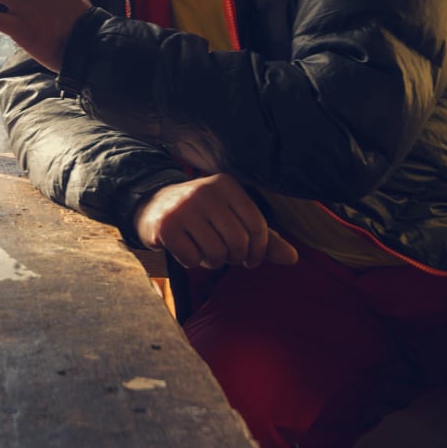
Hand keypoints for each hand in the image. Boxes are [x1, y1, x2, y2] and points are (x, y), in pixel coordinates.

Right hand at [132, 175, 298, 269]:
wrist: (152, 206)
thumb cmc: (202, 216)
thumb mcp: (232, 218)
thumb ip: (263, 237)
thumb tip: (293, 258)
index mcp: (227, 185)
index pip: (258, 226)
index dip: (259, 250)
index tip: (251, 259)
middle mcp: (206, 191)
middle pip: (238, 242)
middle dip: (234, 258)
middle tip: (225, 256)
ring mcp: (184, 208)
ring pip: (216, 253)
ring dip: (213, 262)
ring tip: (204, 251)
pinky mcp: (167, 226)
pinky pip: (192, 259)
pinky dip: (191, 262)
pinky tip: (185, 249)